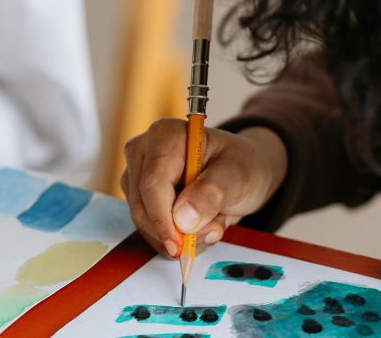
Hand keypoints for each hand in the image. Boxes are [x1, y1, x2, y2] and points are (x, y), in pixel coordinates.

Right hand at [120, 119, 287, 257]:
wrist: (242, 171)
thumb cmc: (241, 165)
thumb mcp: (238, 176)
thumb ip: (211, 194)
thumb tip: (182, 220)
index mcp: (166, 135)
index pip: (153, 183)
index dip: (162, 218)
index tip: (178, 246)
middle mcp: (145, 151)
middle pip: (142, 205)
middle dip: (174, 232)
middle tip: (210, 234)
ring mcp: (138, 174)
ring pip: (144, 220)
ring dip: (179, 235)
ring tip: (213, 222)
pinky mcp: (140, 195)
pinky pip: (149, 227)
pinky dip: (176, 236)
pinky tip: (200, 225)